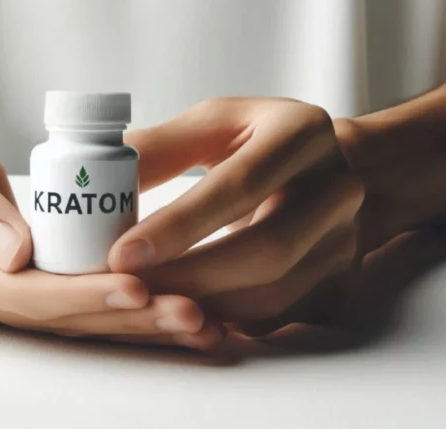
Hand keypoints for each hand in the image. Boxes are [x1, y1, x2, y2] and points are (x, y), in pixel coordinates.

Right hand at [0, 95, 222, 347]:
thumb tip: (16, 252)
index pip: (21, 294)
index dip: (82, 294)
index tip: (139, 285)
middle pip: (54, 316)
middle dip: (125, 316)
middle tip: (193, 313)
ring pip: (69, 315)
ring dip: (134, 318)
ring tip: (199, 320)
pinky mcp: (16, 279)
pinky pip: (72, 296)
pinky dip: (120, 301)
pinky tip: (170, 301)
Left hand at [108, 98, 364, 335]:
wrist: (337, 171)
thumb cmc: (261, 141)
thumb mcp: (217, 122)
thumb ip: (162, 146)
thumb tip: (100, 172)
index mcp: (302, 133)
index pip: (241, 183)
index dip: (180, 224)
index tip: (123, 253)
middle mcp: (337, 188)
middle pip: (266, 249)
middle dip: (189, 276)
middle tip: (128, 290)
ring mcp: (345, 241)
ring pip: (274, 295)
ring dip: (204, 307)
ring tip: (146, 305)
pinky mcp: (339, 284)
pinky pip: (278, 318)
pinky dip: (226, 323)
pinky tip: (184, 319)